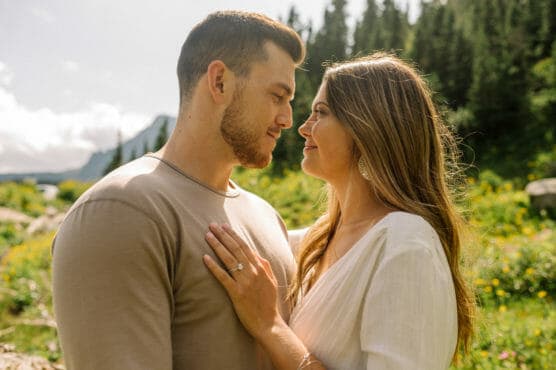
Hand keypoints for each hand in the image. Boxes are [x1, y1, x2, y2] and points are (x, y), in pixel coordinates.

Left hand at [203, 223, 282, 338]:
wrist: (268, 323)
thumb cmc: (268, 303)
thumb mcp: (271, 281)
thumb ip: (265, 266)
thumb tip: (257, 254)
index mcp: (261, 267)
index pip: (245, 246)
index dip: (233, 235)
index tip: (224, 226)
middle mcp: (253, 272)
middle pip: (235, 249)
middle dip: (223, 235)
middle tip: (212, 225)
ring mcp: (245, 282)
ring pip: (229, 259)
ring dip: (217, 246)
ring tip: (207, 236)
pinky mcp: (237, 293)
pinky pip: (223, 277)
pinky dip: (214, 266)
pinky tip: (205, 258)